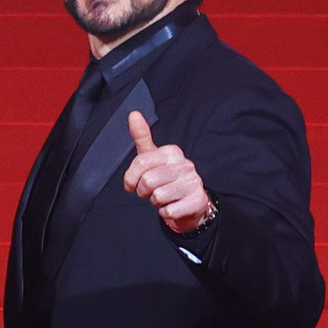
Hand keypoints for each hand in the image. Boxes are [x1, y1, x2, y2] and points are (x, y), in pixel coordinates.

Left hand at [120, 109, 213, 233]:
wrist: (190, 202)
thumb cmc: (166, 179)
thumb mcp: (152, 157)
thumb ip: (142, 137)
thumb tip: (134, 114)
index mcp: (172, 152)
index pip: (140, 162)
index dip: (130, 178)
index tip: (131, 184)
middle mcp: (185, 164)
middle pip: (148, 181)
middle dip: (144, 192)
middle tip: (151, 192)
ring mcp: (193, 182)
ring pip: (158, 196)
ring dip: (156, 202)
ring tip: (164, 198)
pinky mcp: (197, 201)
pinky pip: (169, 211)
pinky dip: (166, 213)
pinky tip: (173, 206)